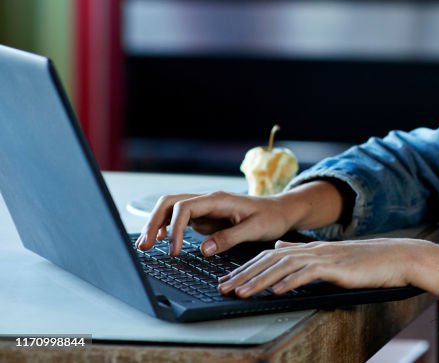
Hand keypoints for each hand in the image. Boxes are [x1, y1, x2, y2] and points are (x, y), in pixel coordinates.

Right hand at [136, 191, 298, 255]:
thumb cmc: (271, 218)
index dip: (175, 229)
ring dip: (156, 224)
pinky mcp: (205, 217)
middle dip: (154, 222)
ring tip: (145, 245)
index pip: (185, 208)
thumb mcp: (255, 229)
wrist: (281, 211)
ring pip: (171, 209)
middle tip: (144, 246)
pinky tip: (161, 241)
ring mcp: (205, 208)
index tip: (175, 251)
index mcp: (218, 200)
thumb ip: (229, 237)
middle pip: (170, 203)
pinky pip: (179, 219)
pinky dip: (167, 228)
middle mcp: (208, 200)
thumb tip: (203, 249)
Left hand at [218, 238, 438, 299]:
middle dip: (244, 274)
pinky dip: (290, 281)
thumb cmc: (367, 262)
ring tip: (240, 292)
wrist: (396, 258)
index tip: (227, 280)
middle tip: (222, 288)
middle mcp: (313, 249)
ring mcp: (325, 257)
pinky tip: (276, 291)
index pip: (270, 256)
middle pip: (270, 260)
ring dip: (259, 280)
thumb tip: (281, 248)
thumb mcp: (331, 256)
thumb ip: (304, 252)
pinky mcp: (336, 267)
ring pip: (284, 266)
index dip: (247, 268)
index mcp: (310, 248)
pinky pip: (308, 273)